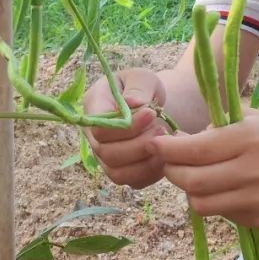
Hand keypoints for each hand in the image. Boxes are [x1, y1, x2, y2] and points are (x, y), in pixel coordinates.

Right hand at [83, 67, 169, 189]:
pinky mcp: (122, 171)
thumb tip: (132, 103)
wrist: (152, 106)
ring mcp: (105, 157)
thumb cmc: (144, 89)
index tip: (151, 113)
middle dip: (138, 144)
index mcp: (93, 107)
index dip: (125, 127)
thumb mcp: (143, 78)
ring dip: (145, 160)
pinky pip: (133, 181)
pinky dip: (152, 171)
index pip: (98, 128)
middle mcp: (93, 136)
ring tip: (165, 141)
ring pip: (117, 172)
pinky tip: (165, 155)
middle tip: (162, 128)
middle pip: (106, 153)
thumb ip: (138, 87)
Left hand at [152, 112, 258, 227]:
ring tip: (195, 175)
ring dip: (189, 190)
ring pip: (200, 204)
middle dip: (171, 171)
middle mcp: (252, 172)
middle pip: (191, 182)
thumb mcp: (255, 118)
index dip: (167, 149)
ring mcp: (256, 200)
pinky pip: (221, 214)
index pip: (195, 150)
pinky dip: (214, 201)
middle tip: (169, 162)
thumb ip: (219, 126)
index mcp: (250, 139)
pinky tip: (223, 187)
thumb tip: (182, 138)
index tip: (155, 143)